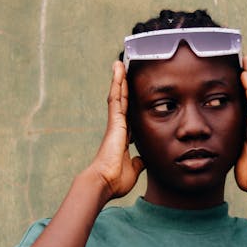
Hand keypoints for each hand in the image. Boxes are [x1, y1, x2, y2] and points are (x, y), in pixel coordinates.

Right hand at [85, 61, 143, 200]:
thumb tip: (142, 160)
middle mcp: (118, 127)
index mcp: (124, 137)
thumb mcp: (133, 169)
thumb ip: (138, 162)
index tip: (133, 93)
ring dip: (119, 79)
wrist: (104, 182)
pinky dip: (118, 83)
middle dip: (124, 86)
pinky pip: (116, 97)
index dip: (130, 103)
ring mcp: (115, 123)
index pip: (129, 115)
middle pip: (122, 101)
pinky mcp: (114, 121)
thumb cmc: (115, 180)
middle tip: (124, 70)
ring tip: (120, 64)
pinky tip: (119, 70)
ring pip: (118, 95)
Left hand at [234, 56, 246, 198]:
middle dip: (245, 75)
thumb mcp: (233, 151)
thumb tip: (214, 140)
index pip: (241, 101)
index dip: (237, 87)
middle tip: (240, 58)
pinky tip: (244, 73)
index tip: (232, 73)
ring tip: (244, 58)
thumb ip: (227, 142)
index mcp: (246, 125)